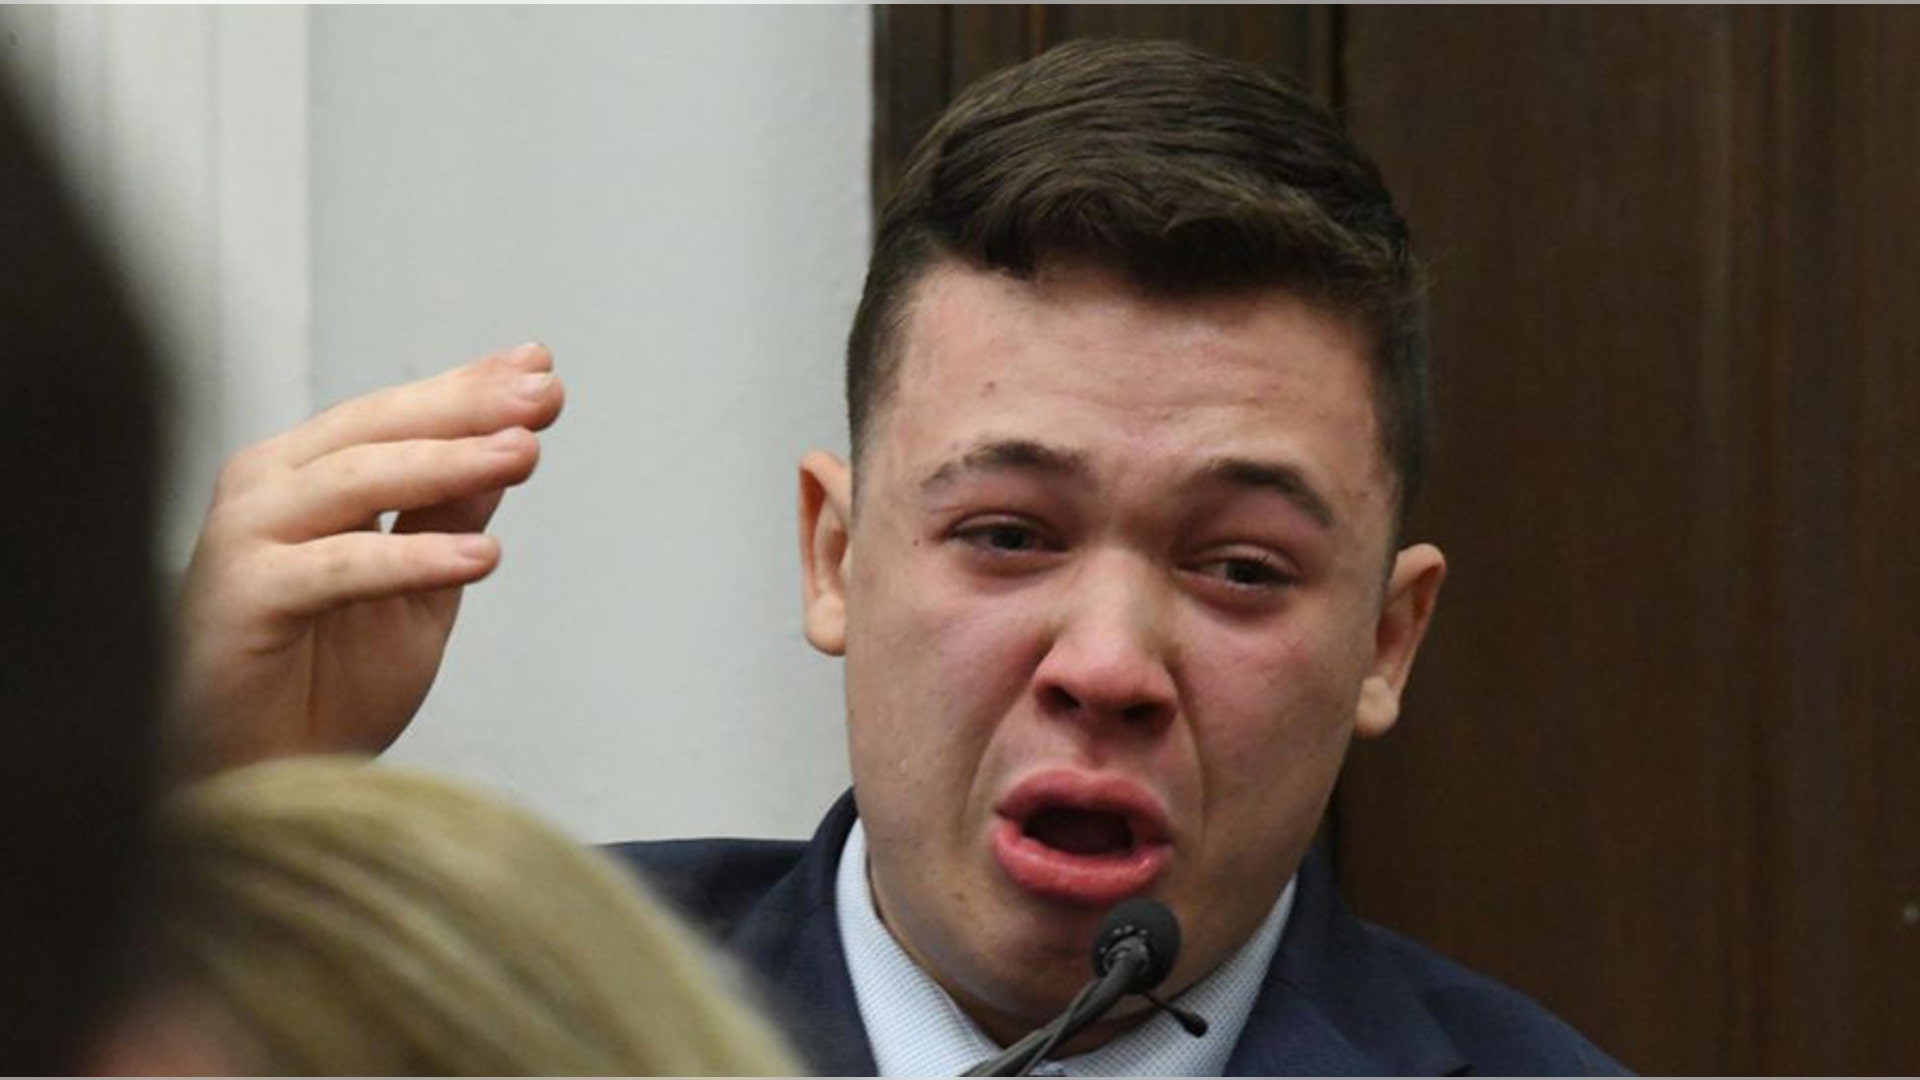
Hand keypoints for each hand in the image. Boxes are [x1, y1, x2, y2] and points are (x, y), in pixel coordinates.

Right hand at [174, 342, 565, 771]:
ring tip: (525, 454)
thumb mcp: (417, 595)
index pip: (394, 418)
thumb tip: (513, 443)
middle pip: (376, 429)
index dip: (467, 389)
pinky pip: (340, 567)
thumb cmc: (324, 691)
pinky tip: (484, 555)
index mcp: (306, 478)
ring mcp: (246, 538)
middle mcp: (268, 491)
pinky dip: (413, 559)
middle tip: (542, 394)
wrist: (256, 787)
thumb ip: (450, 519)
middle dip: (466, 407)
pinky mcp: (242, 597)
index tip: (541, 367)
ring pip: (358, 481)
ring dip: (449, 464)